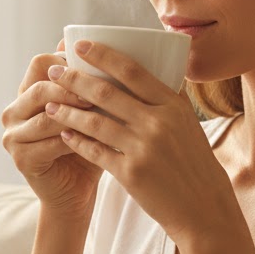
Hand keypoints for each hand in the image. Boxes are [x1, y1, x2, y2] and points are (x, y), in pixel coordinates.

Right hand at [0, 37, 104, 221]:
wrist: (77, 192)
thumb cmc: (88, 145)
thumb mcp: (91, 110)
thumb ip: (93, 83)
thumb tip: (111, 48)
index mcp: (28, 91)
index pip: (41, 62)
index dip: (69, 62)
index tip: (97, 68)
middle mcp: (14, 110)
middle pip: (41, 86)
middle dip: (73, 88)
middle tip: (102, 93)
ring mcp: (13, 134)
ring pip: (45, 115)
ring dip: (75, 114)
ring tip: (102, 114)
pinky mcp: (20, 158)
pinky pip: (48, 143)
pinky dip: (74, 141)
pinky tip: (95, 140)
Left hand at [44, 41, 239, 246]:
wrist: (204, 208)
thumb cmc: (194, 162)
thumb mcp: (187, 123)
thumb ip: (166, 99)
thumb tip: (139, 72)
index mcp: (172, 104)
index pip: (132, 70)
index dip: (103, 55)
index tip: (80, 45)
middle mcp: (158, 122)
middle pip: (107, 92)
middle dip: (75, 79)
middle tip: (54, 71)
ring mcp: (143, 148)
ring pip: (95, 121)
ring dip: (68, 111)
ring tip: (50, 105)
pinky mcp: (131, 174)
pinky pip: (95, 151)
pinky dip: (77, 141)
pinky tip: (64, 134)